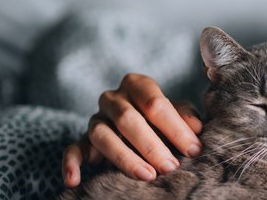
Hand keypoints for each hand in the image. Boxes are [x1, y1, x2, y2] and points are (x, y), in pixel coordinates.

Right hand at [62, 73, 202, 187]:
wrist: (142, 126)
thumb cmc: (163, 119)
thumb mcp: (178, 113)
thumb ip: (186, 116)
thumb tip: (196, 128)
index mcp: (137, 85)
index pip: (154, 103)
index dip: (175, 127)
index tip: (193, 150)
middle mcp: (113, 98)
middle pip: (128, 119)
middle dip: (152, 145)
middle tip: (171, 167)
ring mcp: (96, 118)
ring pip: (102, 135)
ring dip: (125, 158)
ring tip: (147, 176)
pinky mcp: (83, 139)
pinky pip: (72, 150)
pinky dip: (71, 165)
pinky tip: (74, 182)